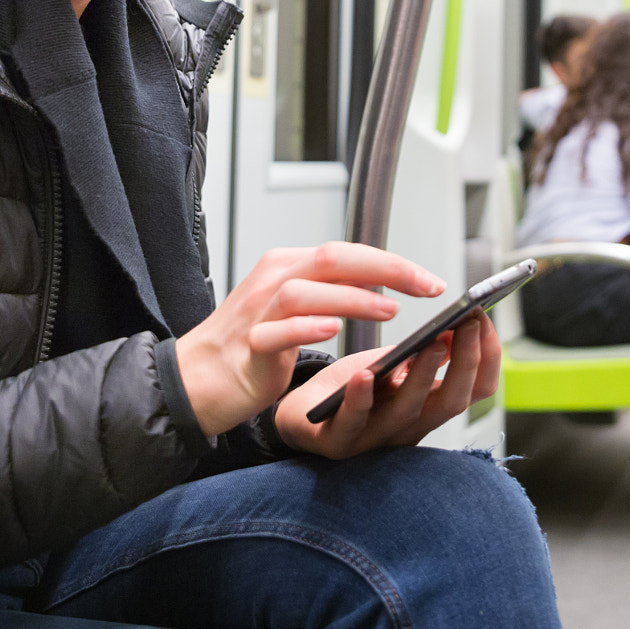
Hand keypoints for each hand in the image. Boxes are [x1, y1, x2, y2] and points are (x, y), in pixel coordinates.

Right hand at [175, 243, 444, 437]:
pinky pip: (277, 330)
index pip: (347, 251)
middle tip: (426, 287)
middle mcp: (274, 278)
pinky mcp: (249, 345)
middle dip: (386, 269)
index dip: (392, 263)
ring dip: (353, 298)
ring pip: (308, 290)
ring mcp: (258, 310)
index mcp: (288, 265)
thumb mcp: (297, 307)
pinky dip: (306, 327)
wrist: (198, 377)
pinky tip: (333, 331)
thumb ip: (333, 292)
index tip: (431, 281)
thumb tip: (386, 285)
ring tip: (391, 310)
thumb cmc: (252, 345)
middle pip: (333, 258)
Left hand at [273, 314, 502, 457]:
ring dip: (423, 376)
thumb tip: (455, 321)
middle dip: (466, 362)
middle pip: (452, 403)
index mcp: (428, 406)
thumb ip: (421, 352)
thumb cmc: (351, 385)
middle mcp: (410, 426)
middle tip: (467, 324)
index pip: (474, 390)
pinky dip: (361, 399)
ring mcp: (376, 438)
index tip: (483, 318)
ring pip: (408, 412)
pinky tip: (364, 374)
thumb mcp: (392, 365)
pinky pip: (353, 424)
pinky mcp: (337, 442)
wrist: (302, 413)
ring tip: (431, 344)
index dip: (486, 357)